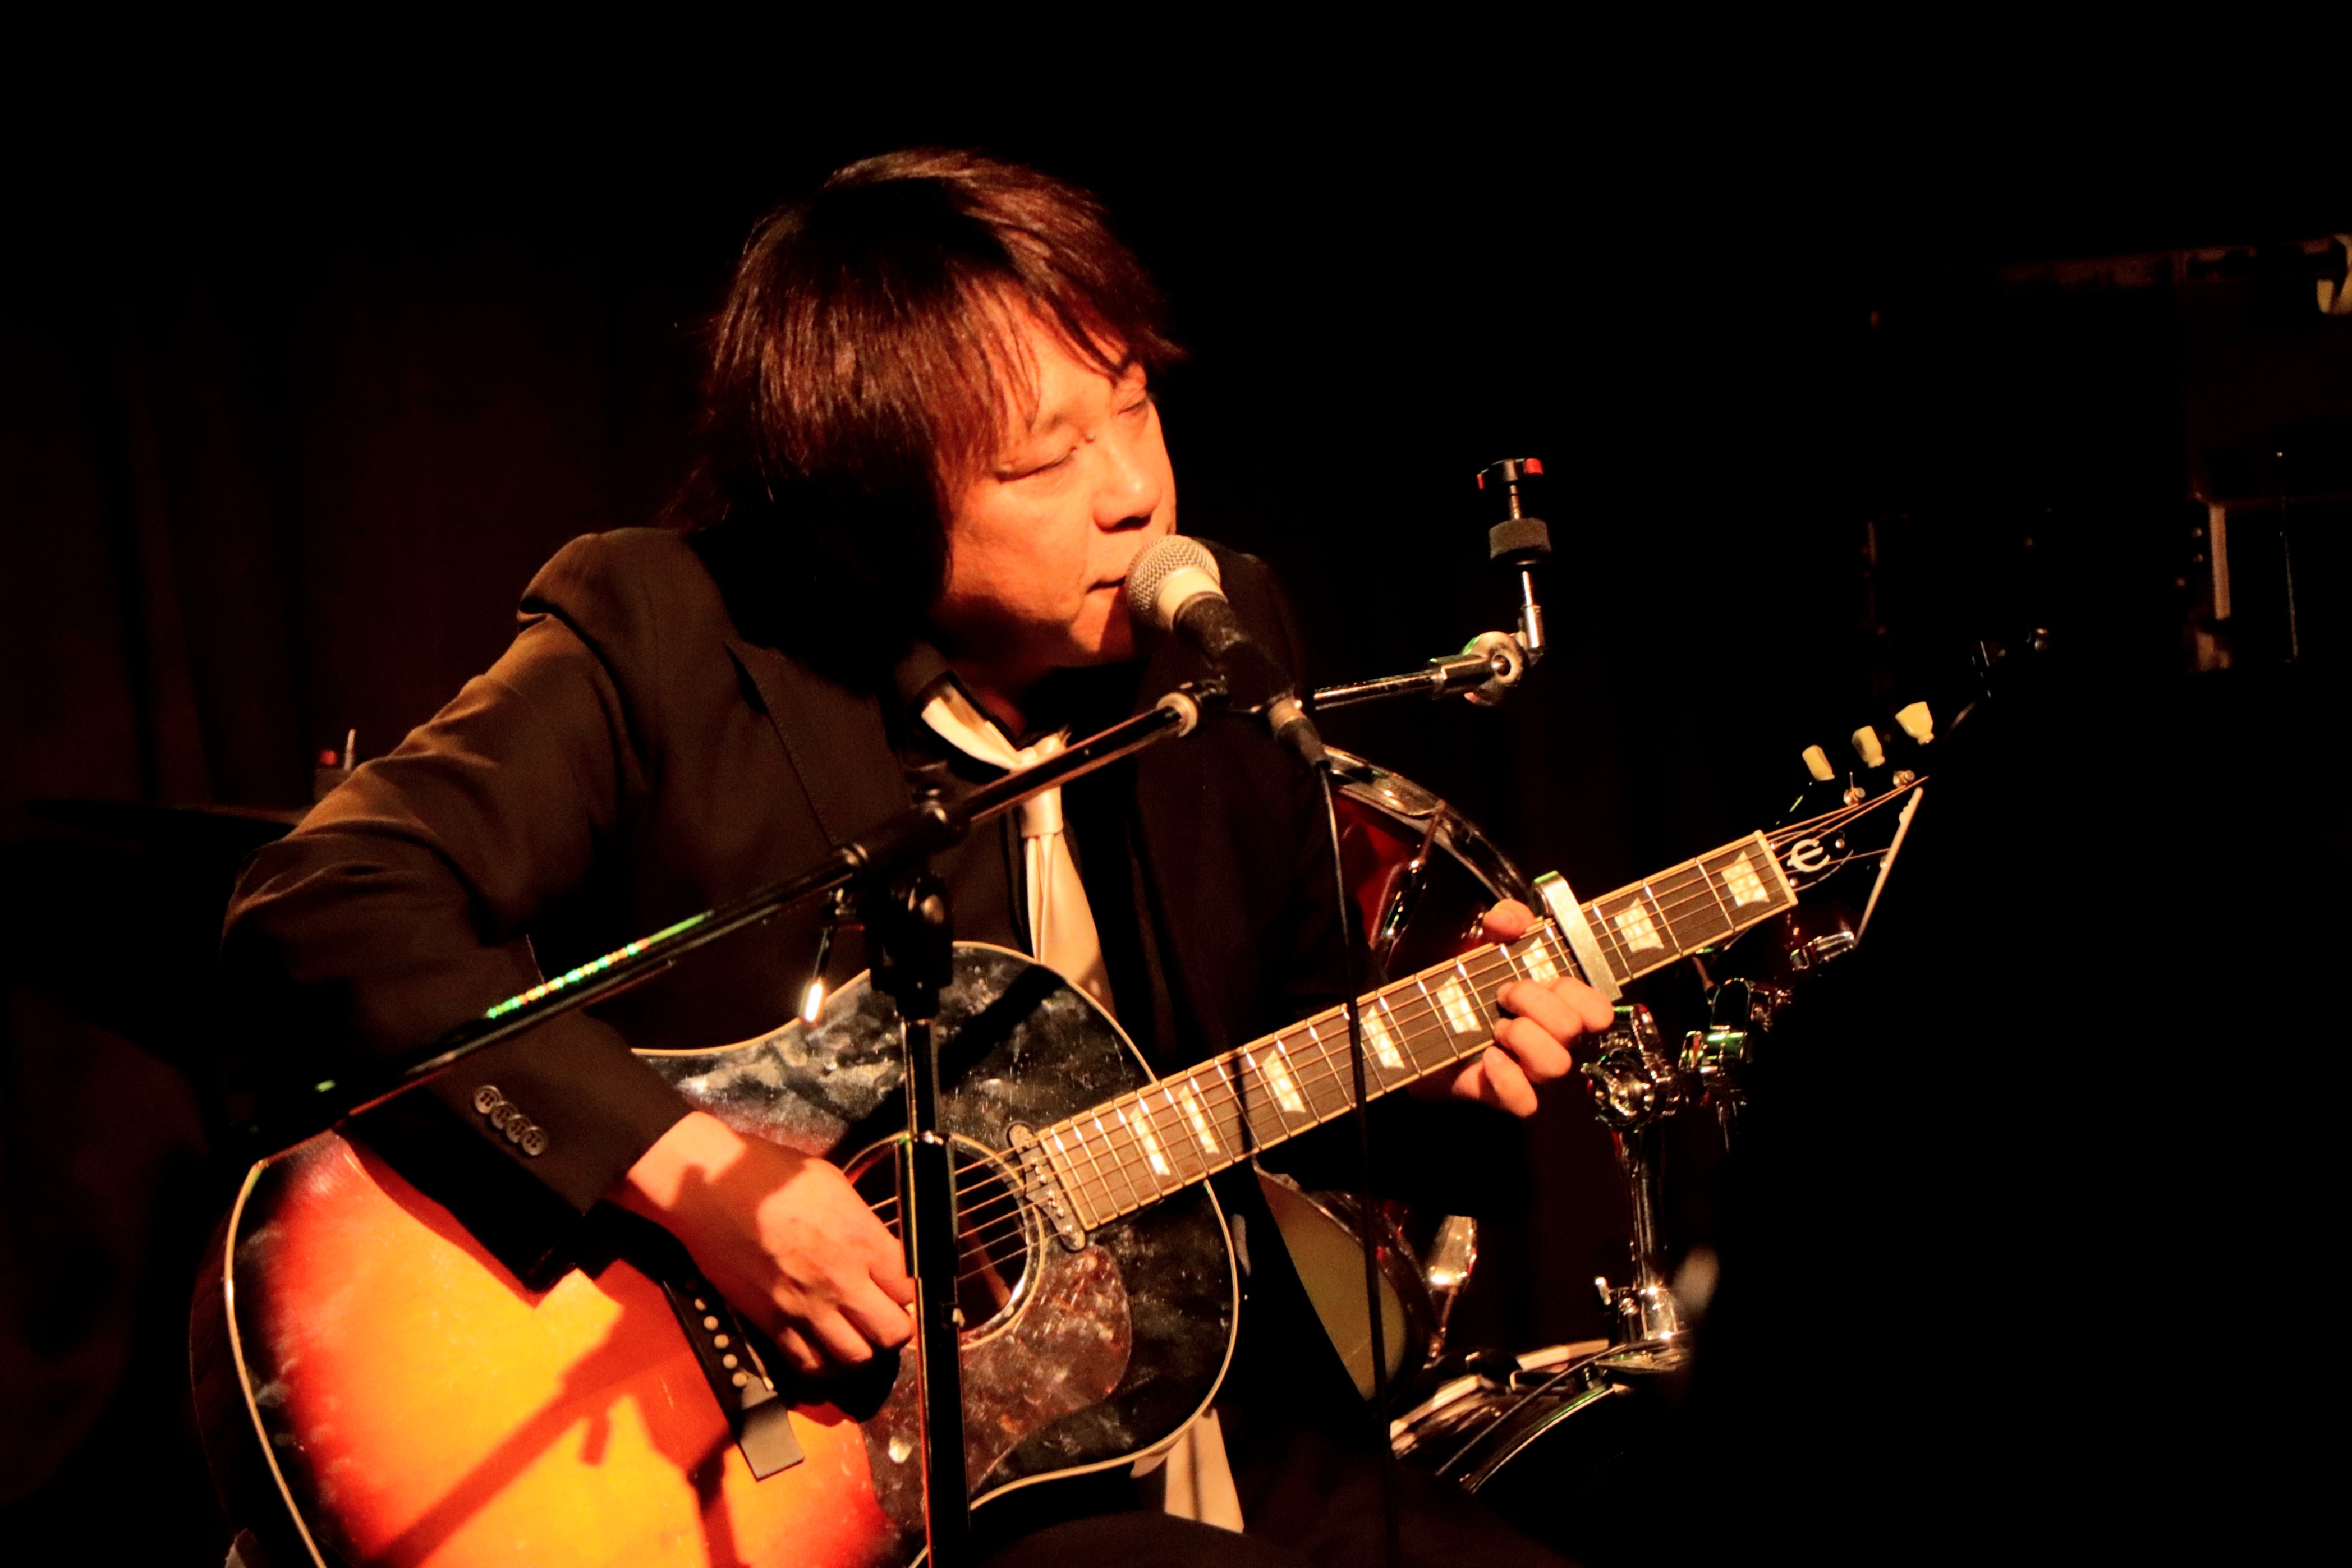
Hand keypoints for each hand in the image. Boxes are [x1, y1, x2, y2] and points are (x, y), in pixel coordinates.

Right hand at [610, 1111, 915, 1376]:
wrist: (710, 1188)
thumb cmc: (768, 1175)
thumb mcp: (834, 1184)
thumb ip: (863, 1224)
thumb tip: (880, 1247)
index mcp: (860, 1240)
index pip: (909, 1288)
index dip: (910, 1292)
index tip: (901, 1289)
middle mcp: (839, 1280)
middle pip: (893, 1332)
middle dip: (897, 1328)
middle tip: (887, 1318)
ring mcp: (804, 1306)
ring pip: (855, 1357)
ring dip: (864, 1351)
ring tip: (859, 1336)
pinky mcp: (770, 1322)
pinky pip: (808, 1364)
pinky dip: (823, 1365)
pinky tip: (824, 1349)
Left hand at [1408, 900, 1614, 1116]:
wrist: (1426, 1027)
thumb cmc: (1470, 988)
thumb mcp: (1490, 945)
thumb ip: (1506, 920)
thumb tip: (1508, 921)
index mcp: (1562, 1009)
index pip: (1600, 1010)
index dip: (1574, 992)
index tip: (1540, 978)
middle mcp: (1556, 1045)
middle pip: (1572, 1030)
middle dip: (1533, 1003)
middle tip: (1503, 996)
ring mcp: (1534, 1074)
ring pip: (1555, 1065)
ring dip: (1521, 1037)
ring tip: (1496, 1028)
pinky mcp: (1506, 1097)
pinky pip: (1526, 1103)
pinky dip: (1507, 1077)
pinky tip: (1488, 1057)